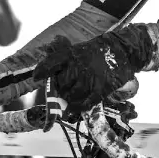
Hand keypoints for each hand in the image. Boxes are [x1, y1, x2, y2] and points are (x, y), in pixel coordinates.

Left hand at [33, 32, 147, 116]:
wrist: (122, 50)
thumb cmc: (98, 52)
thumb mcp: (79, 49)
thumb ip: (64, 59)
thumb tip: (51, 71)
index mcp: (71, 54)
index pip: (51, 62)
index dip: (42, 70)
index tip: (36, 77)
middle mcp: (79, 66)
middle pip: (62, 84)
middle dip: (60, 90)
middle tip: (63, 92)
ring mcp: (90, 78)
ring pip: (72, 95)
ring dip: (69, 100)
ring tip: (70, 100)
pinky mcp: (102, 88)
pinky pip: (87, 102)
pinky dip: (79, 107)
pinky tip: (76, 108)